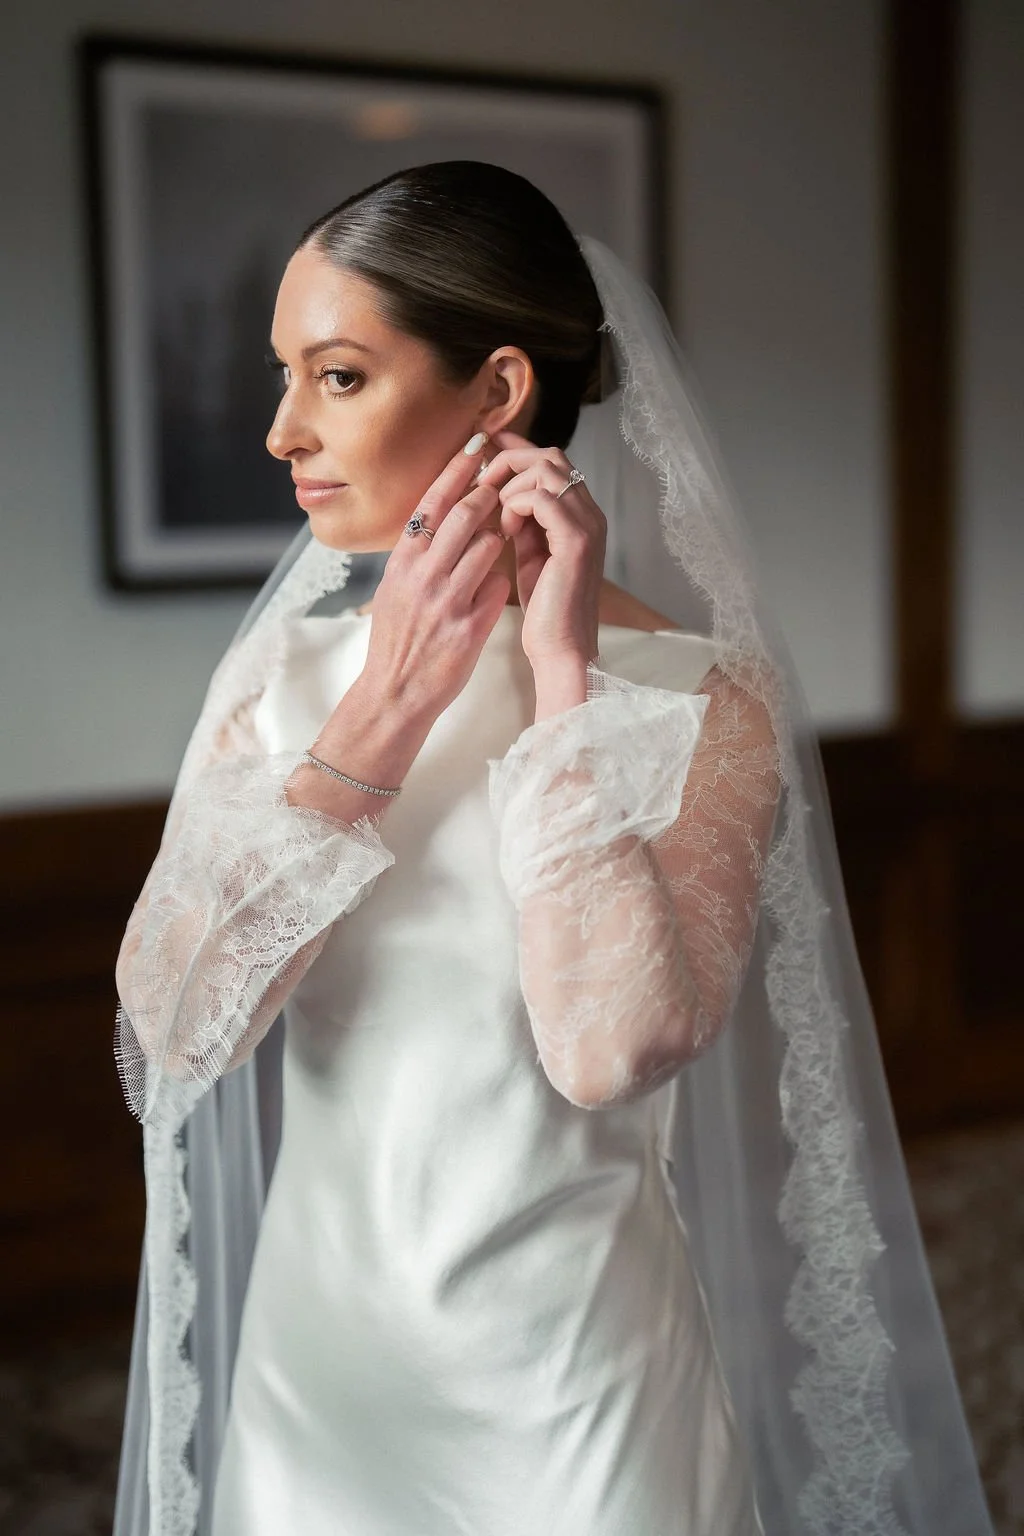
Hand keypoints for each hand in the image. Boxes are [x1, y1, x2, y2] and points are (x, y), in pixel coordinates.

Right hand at [356, 436, 510, 727]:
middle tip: (505, 477)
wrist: (395, 693)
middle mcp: (422, 576)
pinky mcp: (469, 628)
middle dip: (489, 490)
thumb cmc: (398, 640)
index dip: (457, 469)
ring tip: (505, 534)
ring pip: (488, 546)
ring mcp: (446, 601)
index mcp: (402, 563)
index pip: (431, 502)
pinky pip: (499, 586)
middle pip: (464, 514)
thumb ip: (418, 555)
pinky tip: (501, 582)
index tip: (477, 444)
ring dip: (501, 535)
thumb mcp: (395, 589)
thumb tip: (440, 518)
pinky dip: (503, 578)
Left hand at [479, 430, 605, 676]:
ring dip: (510, 486)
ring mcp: (587, 524)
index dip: (518, 450)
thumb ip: (524, 521)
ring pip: (545, 470)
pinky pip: (541, 499)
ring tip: (497, 516)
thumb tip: (500, 491)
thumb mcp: (531, 554)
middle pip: (550, 456)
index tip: (487, 448)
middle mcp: (590, 513)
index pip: (551, 462)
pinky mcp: (576, 540)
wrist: (561, 648)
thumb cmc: (545, 609)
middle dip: (510, 461)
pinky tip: (506, 532)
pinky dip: (516, 506)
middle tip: (484, 482)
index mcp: (580, 515)